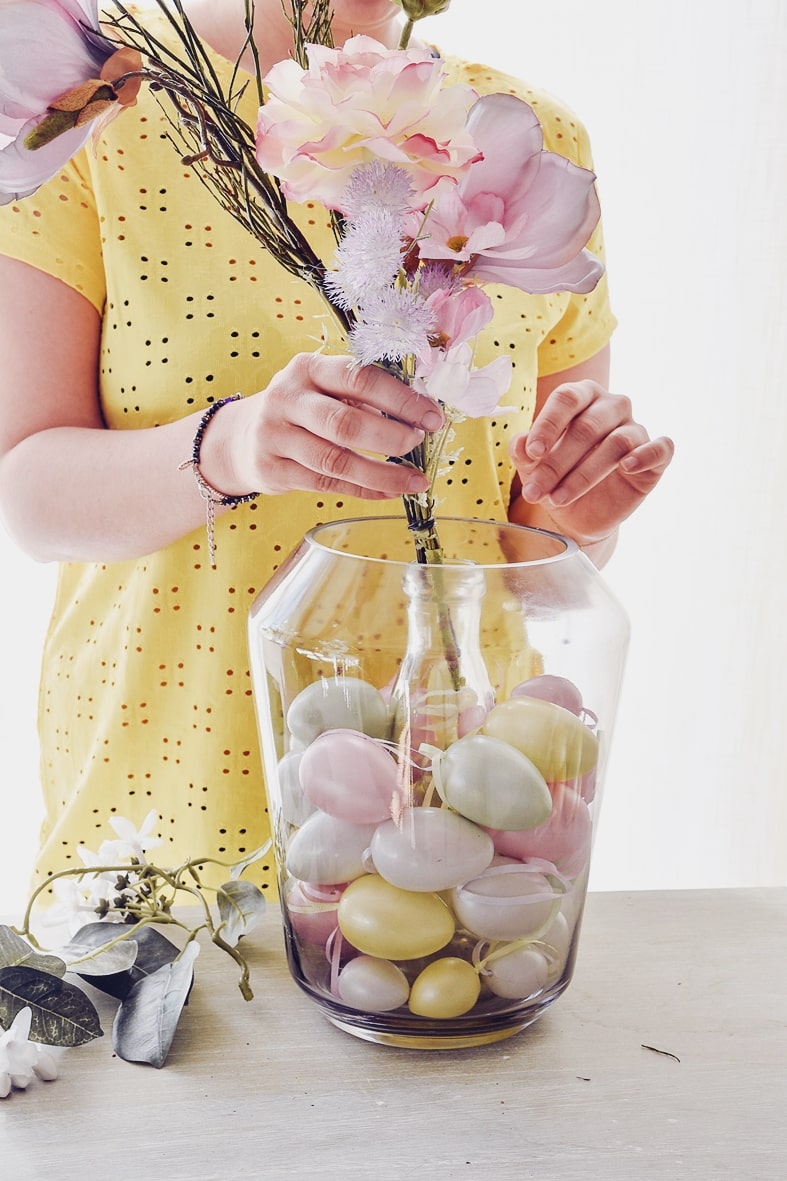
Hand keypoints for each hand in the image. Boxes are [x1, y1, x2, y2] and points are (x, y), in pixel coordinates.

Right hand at [202, 353, 443, 499]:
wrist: (243, 437)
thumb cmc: (303, 410)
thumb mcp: (325, 389)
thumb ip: (365, 396)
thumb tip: (422, 413)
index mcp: (308, 368)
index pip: (360, 378)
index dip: (400, 399)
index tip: (432, 416)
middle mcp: (287, 398)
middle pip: (345, 423)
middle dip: (391, 437)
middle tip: (419, 443)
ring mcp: (275, 436)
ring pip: (336, 461)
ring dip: (383, 474)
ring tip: (414, 480)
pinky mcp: (272, 470)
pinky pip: (327, 485)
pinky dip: (364, 491)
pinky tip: (389, 491)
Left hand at [510, 379, 673, 546]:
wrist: (579, 514)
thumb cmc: (557, 478)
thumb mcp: (534, 468)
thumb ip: (525, 453)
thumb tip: (518, 443)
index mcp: (582, 397)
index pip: (567, 398)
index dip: (548, 425)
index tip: (532, 453)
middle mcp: (612, 407)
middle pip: (588, 426)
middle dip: (558, 462)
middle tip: (536, 490)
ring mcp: (636, 430)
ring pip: (617, 443)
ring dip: (584, 474)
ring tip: (558, 498)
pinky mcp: (656, 457)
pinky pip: (661, 447)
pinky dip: (645, 455)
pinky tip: (627, 467)